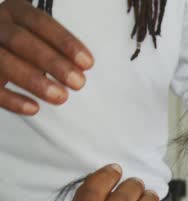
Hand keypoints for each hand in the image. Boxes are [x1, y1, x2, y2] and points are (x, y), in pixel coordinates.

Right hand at [0, 0, 93, 114]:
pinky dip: (11, 99)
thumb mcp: (40, 40)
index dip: (64, 42)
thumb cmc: (26, 50)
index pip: (40, 22)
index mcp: (15, 12)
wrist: (0, 60)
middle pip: (20, 40)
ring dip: (34, 81)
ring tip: (60, 97)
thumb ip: (55, 48)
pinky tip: (33, 109)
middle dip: (52, 62)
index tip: (87, 63)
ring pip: (3, 61)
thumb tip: (82, 68)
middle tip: (78, 83)